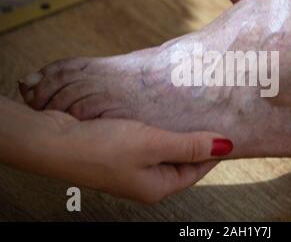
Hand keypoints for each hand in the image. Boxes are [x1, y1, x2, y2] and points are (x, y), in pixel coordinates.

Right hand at [0, 96, 232, 203]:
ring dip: (176, 133)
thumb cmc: (102, 146)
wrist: (54, 141)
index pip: (196, 170)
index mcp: (157, 186)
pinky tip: (160, 115)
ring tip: (189, 113)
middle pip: (181, 161)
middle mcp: (145, 182)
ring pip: (164, 150)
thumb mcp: (153, 144)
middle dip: (196, 141)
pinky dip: (157, 130)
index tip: (227, 132)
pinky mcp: (118, 154)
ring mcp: (131, 169)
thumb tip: (225, 146)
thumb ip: (189, 145)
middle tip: (209, 118)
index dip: (213, 152)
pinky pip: (147, 143)